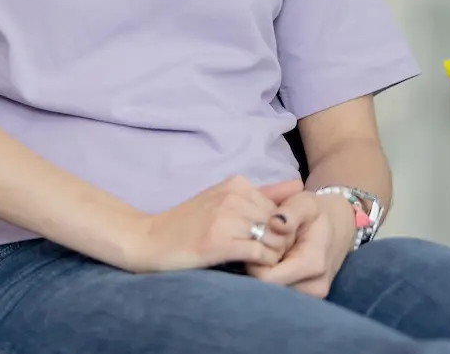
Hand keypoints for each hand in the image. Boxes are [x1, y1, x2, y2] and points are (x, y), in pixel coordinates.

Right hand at [115, 176, 301, 273]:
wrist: (151, 240)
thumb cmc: (189, 223)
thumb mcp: (223, 199)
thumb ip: (262, 193)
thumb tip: (298, 184)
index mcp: (235, 184)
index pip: (280, 208)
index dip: (279, 229)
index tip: (266, 242)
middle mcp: (233, 196)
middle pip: (280, 224)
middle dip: (279, 243)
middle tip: (263, 256)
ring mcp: (226, 218)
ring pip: (274, 239)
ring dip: (271, 255)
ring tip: (255, 261)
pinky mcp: (220, 242)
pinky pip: (261, 253)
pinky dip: (262, 264)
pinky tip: (249, 266)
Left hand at [248, 190, 357, 296]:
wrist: (341, 226)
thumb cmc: (318, 213)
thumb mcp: (305, 203)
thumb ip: (290, 212)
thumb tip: (274, 224)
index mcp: (312, 265)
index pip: (266, 277)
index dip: (256, 259)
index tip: (259, 241)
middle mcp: (314, 287)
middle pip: (268, 287)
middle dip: (261, 266)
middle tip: (266, 244)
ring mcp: (313, 295)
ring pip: (274, 291)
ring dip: (269, 271)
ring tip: (275, 250)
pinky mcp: (310, 296)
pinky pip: (283, 290)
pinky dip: (277, 275)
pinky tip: (280, 259)